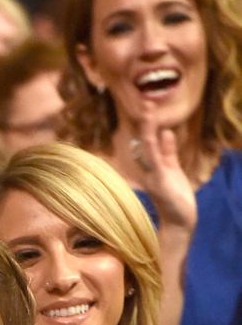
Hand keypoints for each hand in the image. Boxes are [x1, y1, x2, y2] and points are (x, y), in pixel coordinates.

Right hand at [130, 105, 196, 233]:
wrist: (179, 221)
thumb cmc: (175, 198)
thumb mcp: (172, 169)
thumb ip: (168, 151)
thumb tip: (165, 132)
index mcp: (152, 166)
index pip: (147, 142)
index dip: (147, 125)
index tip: (148, 107)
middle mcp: (148, 169)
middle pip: (144, 142)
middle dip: (145, 124)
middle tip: (145, 104)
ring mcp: (152, 175)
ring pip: (148, 148)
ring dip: (147, 129)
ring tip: (148, 110)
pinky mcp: (159, 180)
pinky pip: (155, 159)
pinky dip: (153, 144)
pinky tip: (155, 131)